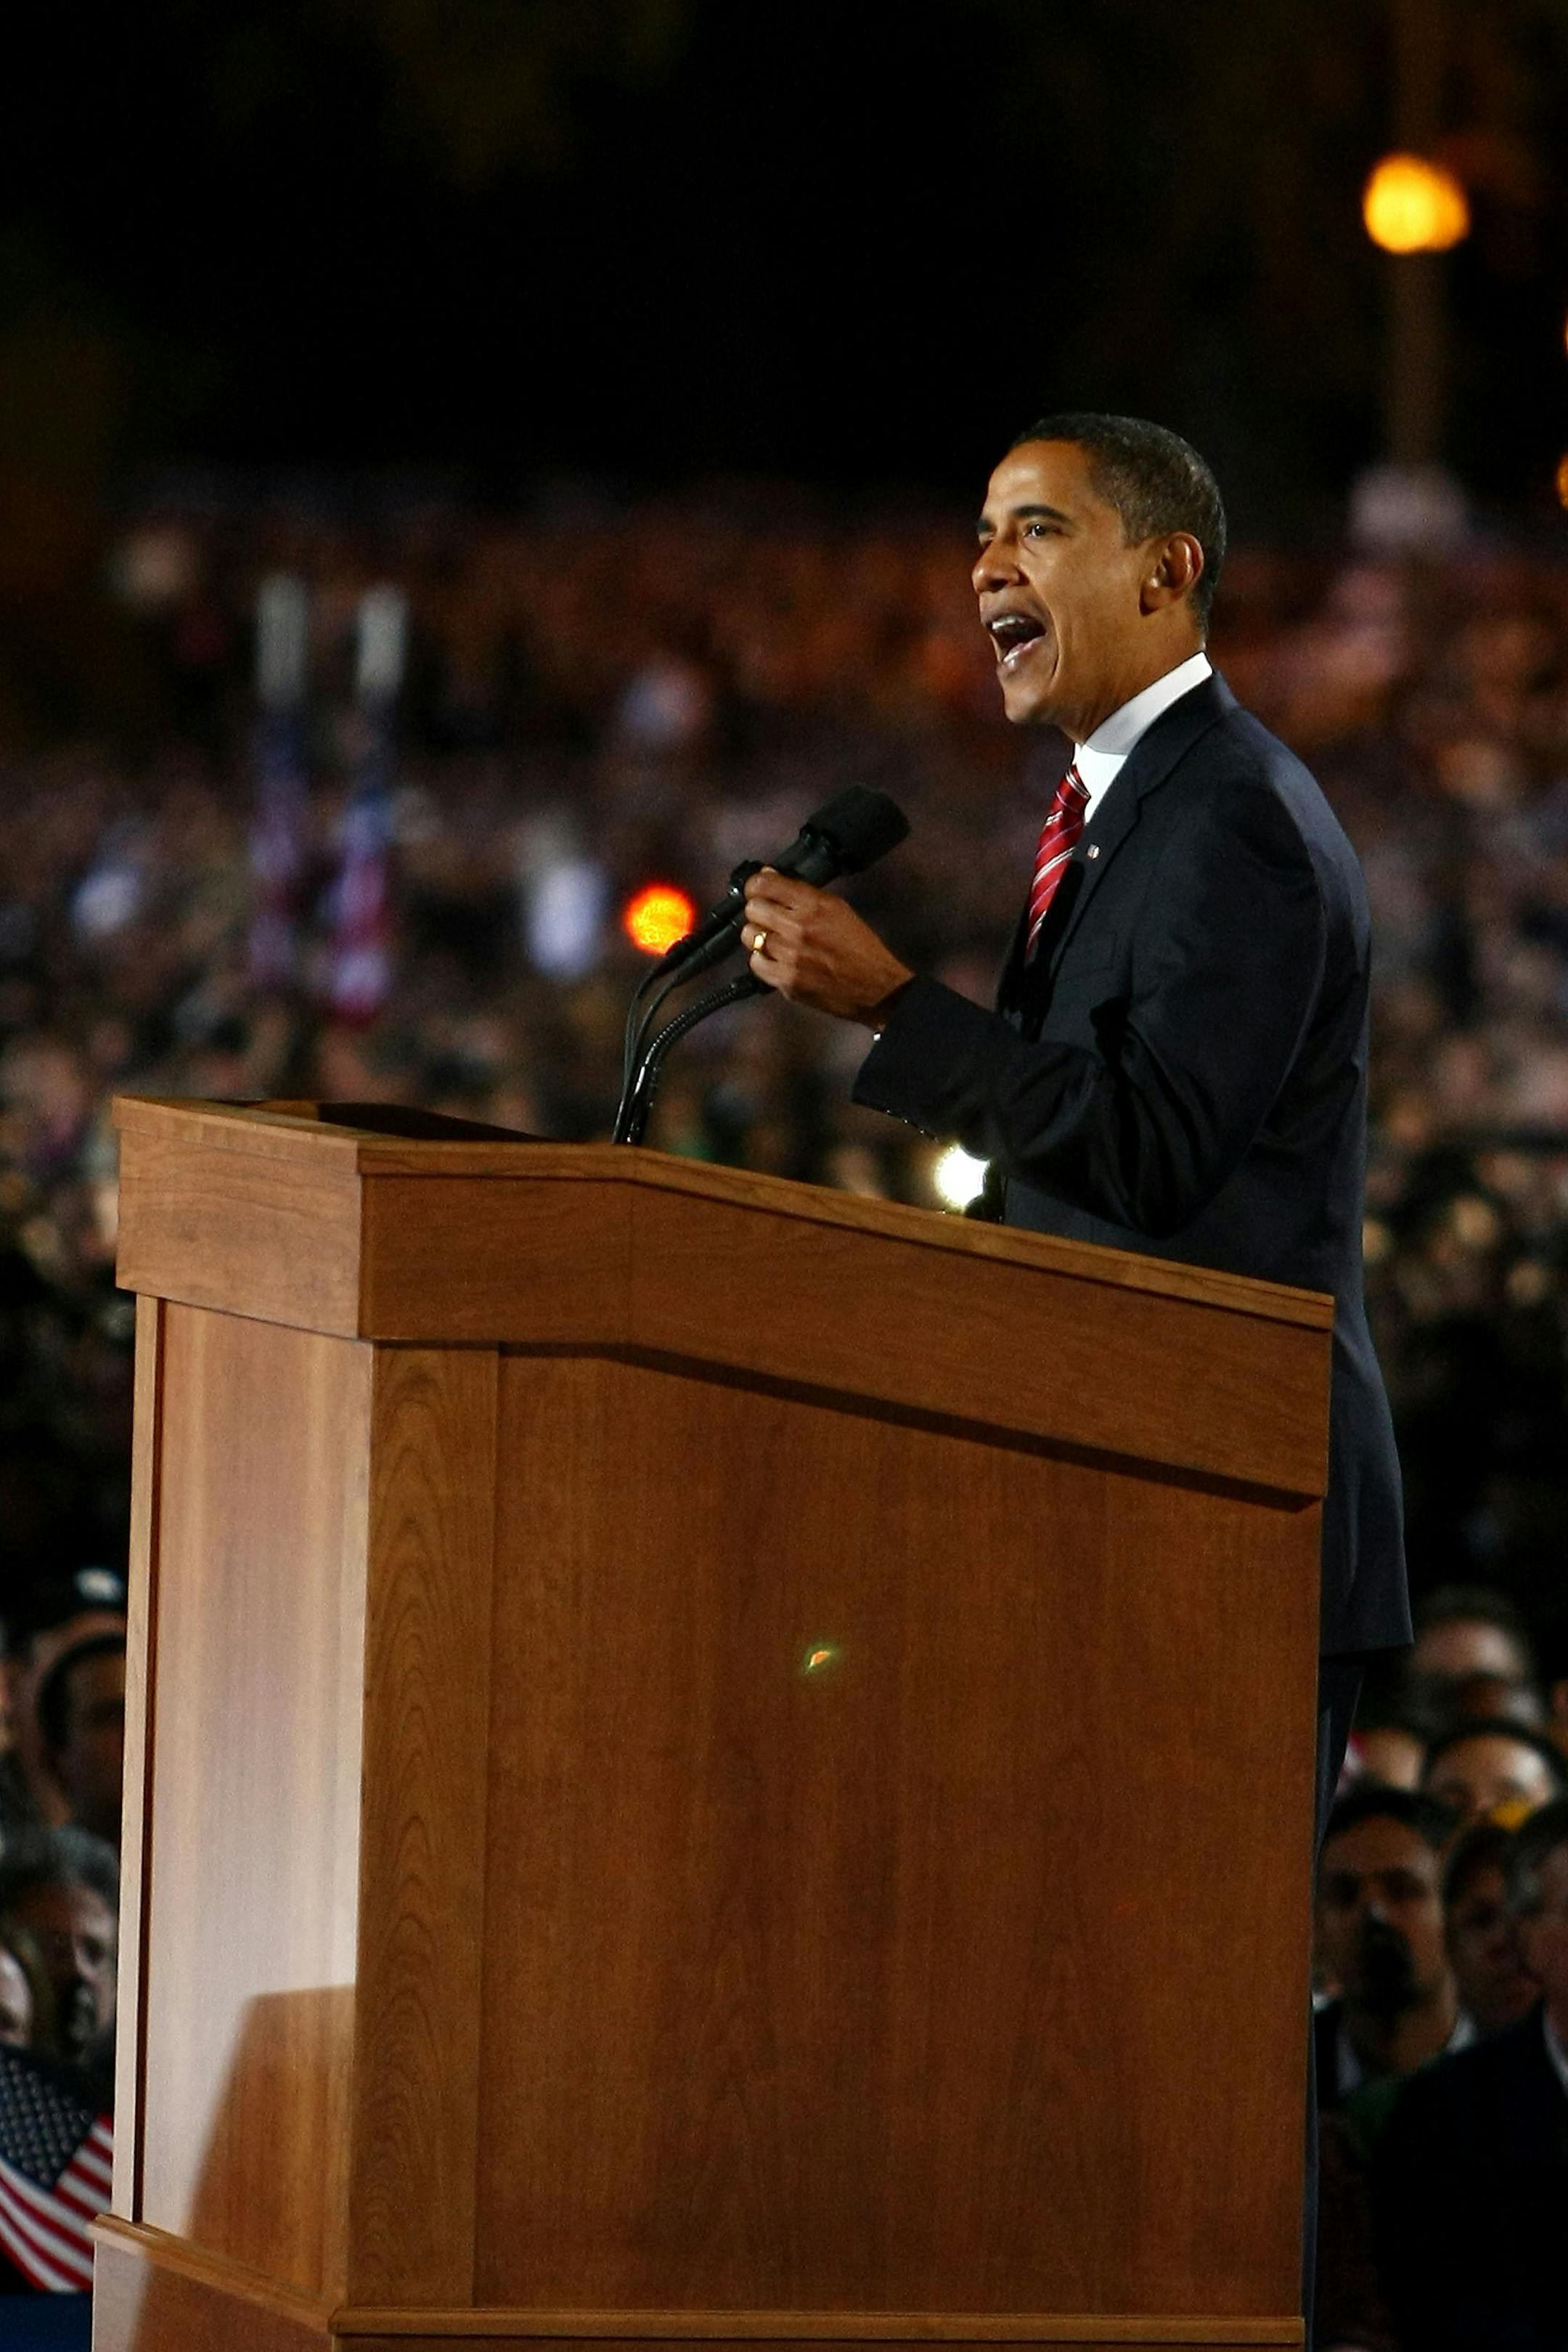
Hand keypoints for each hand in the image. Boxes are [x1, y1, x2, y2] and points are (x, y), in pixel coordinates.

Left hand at [740, 869, 913, 1026]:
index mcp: (814, 904)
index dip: (754, 885)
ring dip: (759, 936)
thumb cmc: (860, 946)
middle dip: (758, 910)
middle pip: (752, 909)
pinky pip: (755, 963)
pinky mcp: (786, 980)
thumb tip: (768, 876)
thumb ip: (801, 893)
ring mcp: (790, 956)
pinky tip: (776, 959)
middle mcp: (798, 927)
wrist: (876, 988)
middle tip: (768, 917)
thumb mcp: (838, 908)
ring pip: (750, 936)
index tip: (756, 890)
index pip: (763, 884)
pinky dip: (762, 960)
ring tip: (773, 939)